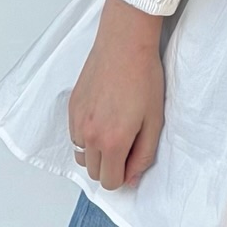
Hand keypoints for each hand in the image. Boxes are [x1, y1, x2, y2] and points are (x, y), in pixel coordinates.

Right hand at [68, 0, 165, 190]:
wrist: (125, 44)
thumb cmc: (144, 78)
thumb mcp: (155, 120)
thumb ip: (143, 155)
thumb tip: (130, 178)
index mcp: (113, 142)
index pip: (110, 182)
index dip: (124, 174)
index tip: (133, 157)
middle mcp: (90, 136)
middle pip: (94, 173)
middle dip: (110, 165)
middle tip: (127, 140)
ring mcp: (77, 121)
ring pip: (81, 156)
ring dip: (96, 151)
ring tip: (113, 128)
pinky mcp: (71, 108)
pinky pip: (75, 136)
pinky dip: (86, 134)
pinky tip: (102, 115)